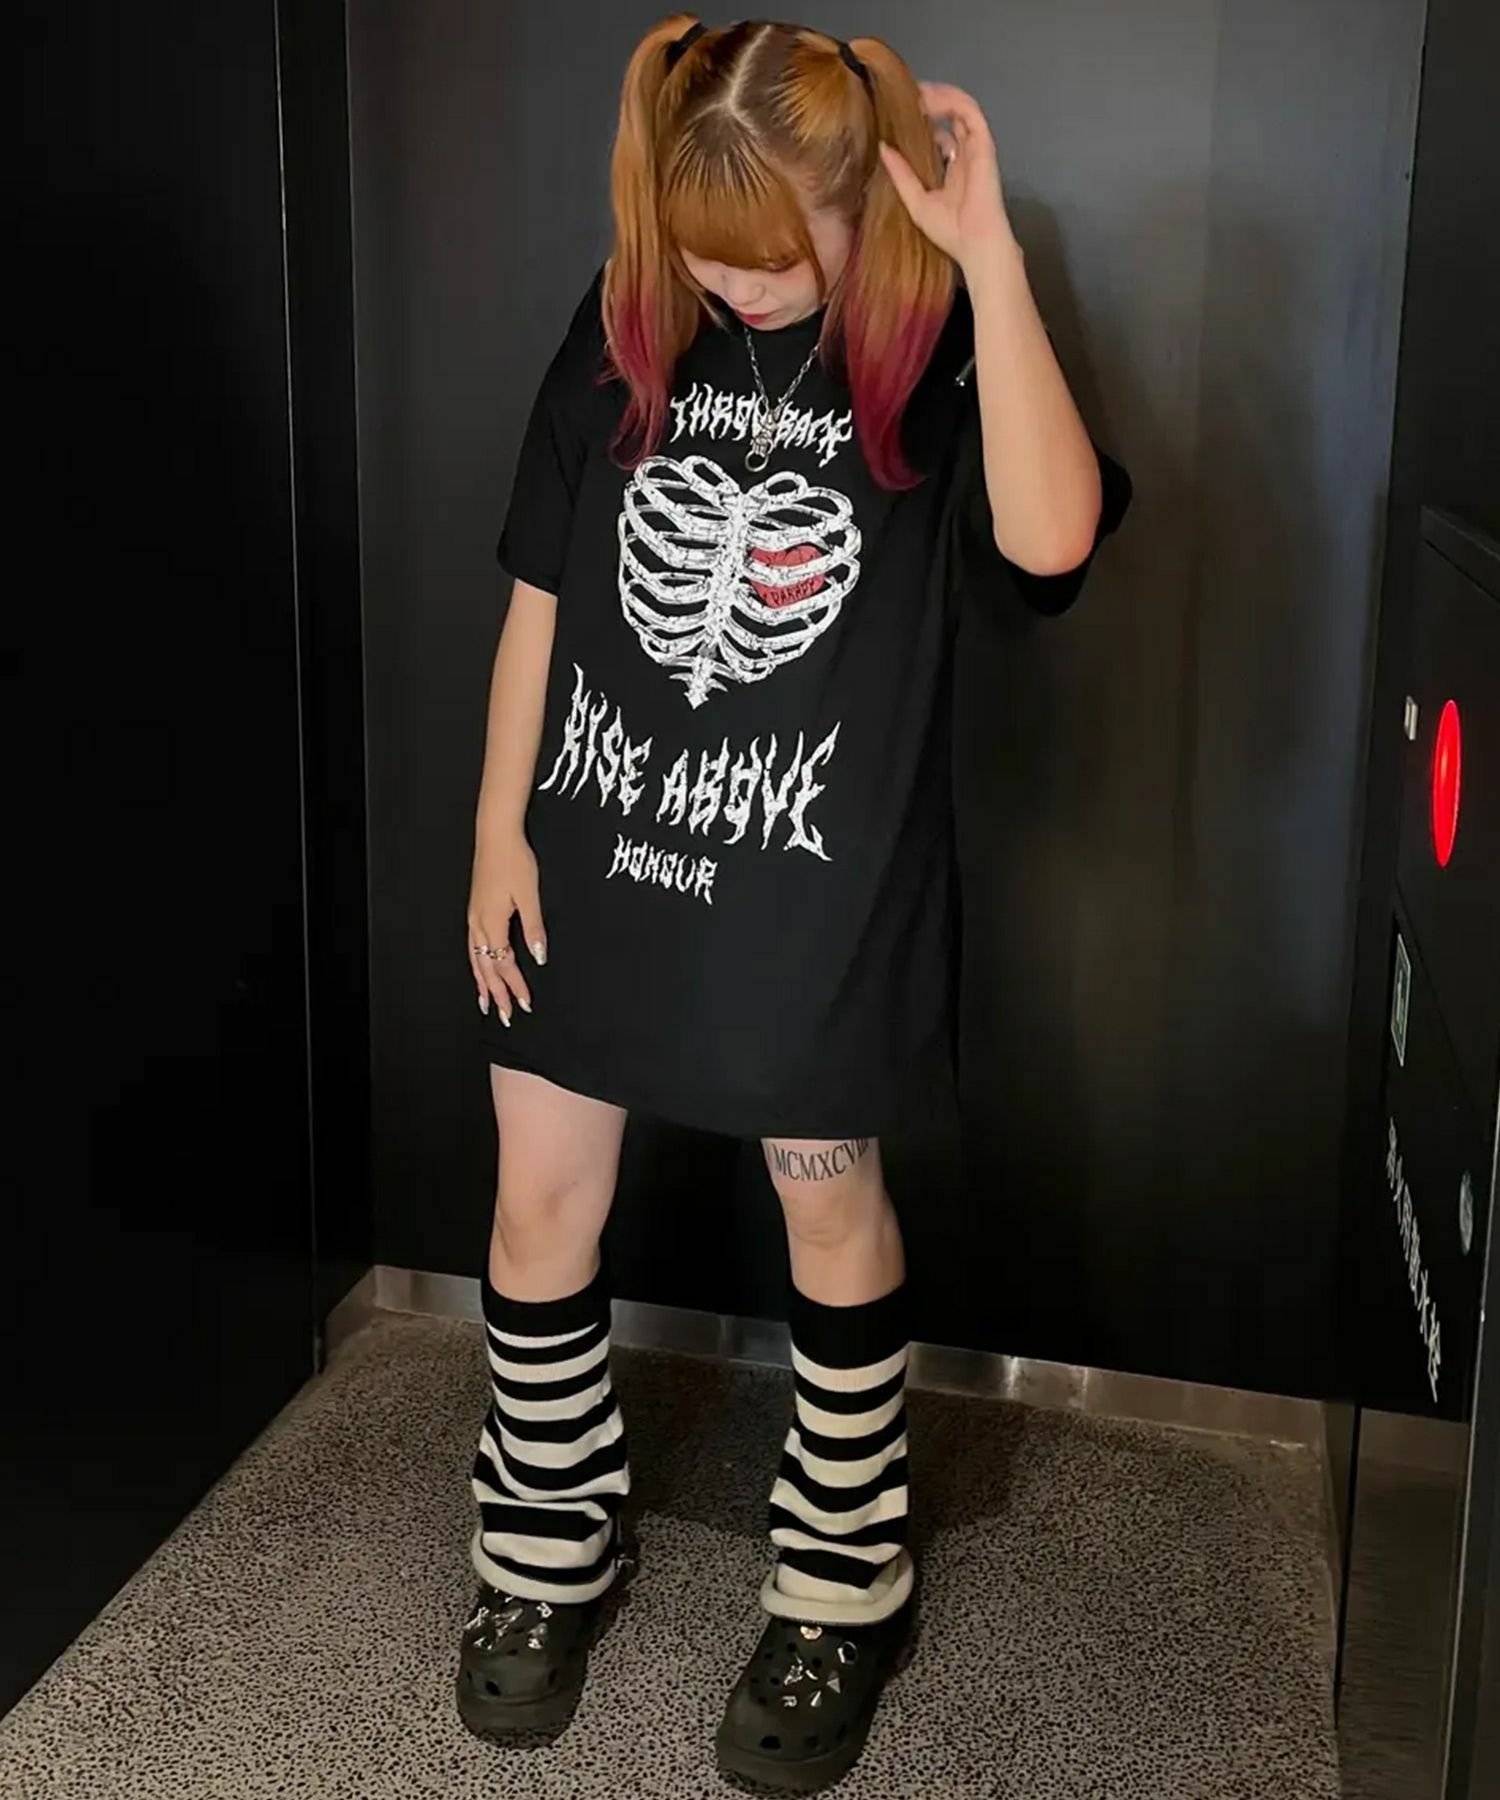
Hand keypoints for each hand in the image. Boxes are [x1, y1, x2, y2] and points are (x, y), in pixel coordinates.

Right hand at [467, 826, 546, 1025]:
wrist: (495, 835)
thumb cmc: (514, 860)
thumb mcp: (529, 895)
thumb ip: (533, 928)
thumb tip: (538, 957)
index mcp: (492, 923)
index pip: (504, 964)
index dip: (515, 986)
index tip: (526, 1003)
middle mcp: (478, 924)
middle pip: (486, 968)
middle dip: (497, 993)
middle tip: (506, 1016)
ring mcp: (474, 917)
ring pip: (476, 959)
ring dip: (483, 983)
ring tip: (487, 1003)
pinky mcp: (475, 910)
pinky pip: (472, 947)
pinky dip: (476, 964)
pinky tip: (480, 969)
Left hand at [879, 82, 1016, 275]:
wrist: (976, 244)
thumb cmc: (950, 231)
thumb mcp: (916, 201)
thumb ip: (901, 174)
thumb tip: (883, 147)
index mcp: (952, 169)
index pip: (938, 135)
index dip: (921, 121)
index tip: (897, 113)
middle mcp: (964, 154)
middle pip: (948, 117)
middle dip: (928, 102)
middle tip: (903, 95)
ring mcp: (975, 147)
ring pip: (960, 107)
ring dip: (938, 95)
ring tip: (914, 91)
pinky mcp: (983, 143)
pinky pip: (969, 111)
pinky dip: (951, 99)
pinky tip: (929, 98)